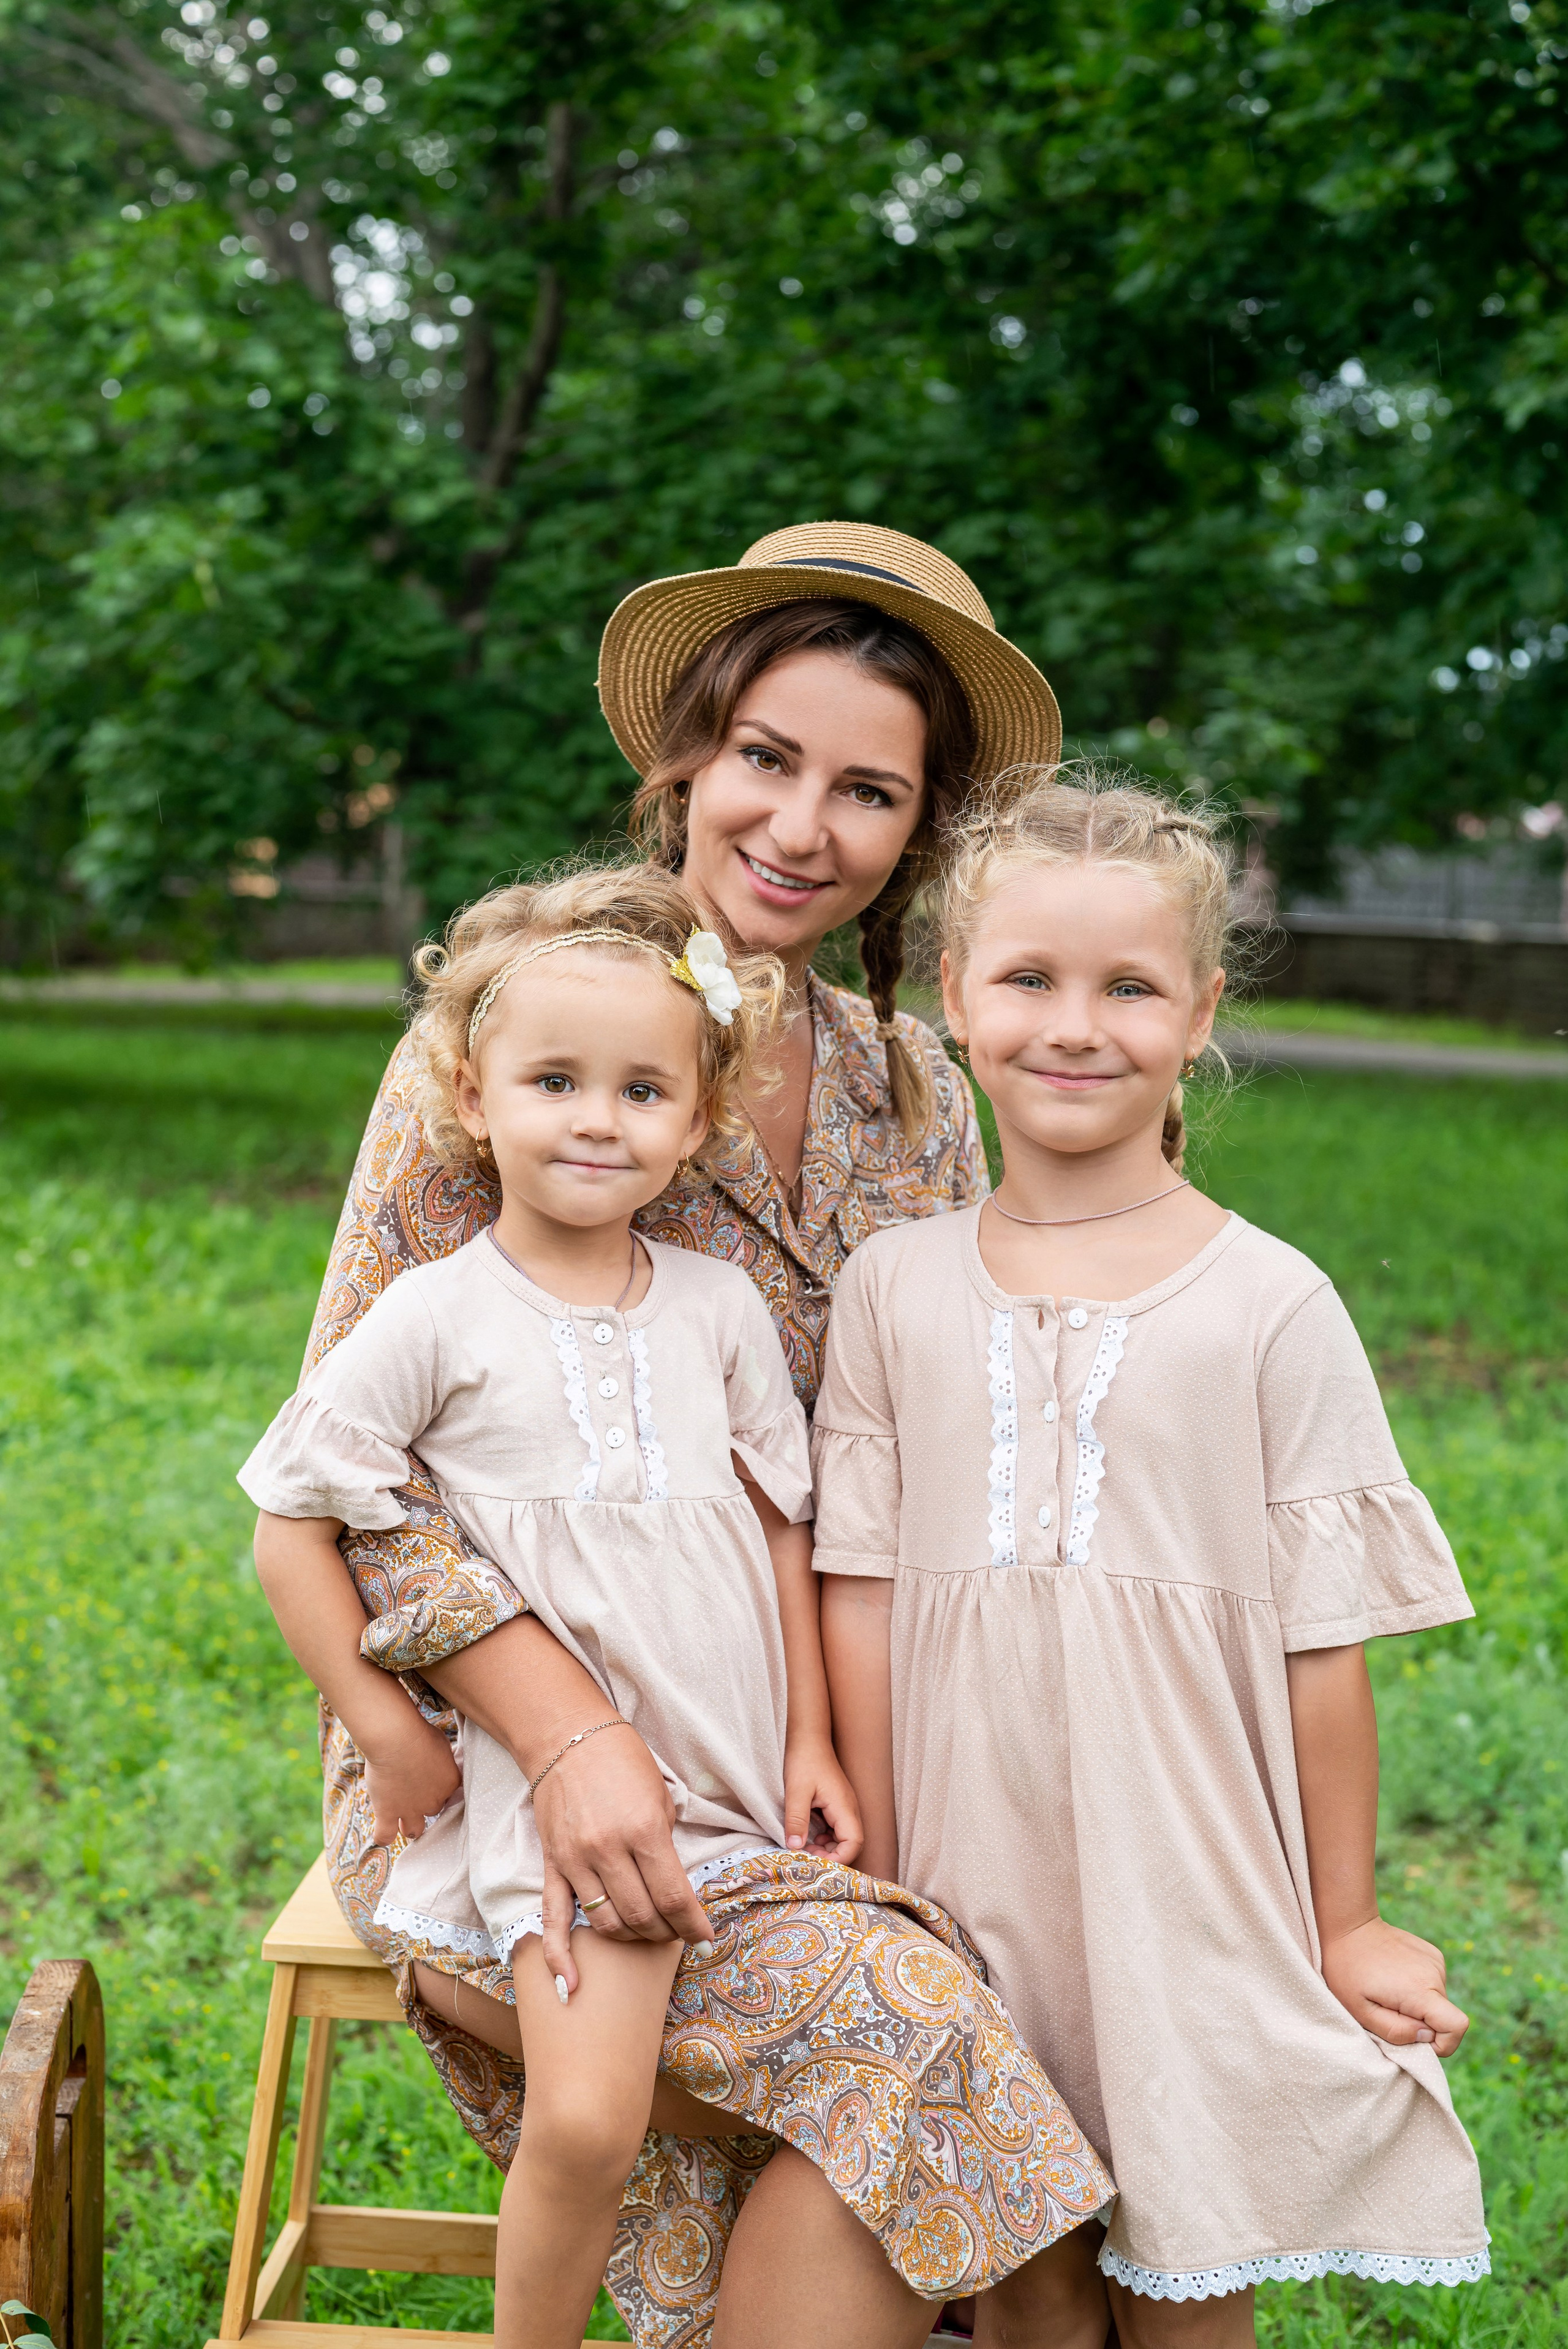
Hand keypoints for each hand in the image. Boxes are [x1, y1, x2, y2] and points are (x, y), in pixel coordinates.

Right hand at [363, 1720, 460, 1848]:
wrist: (396, 1739)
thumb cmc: (419, 1734)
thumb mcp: (441, 1742)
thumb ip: (442, 1757)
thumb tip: (439, 1759)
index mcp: (450, 1783)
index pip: (449, 1792)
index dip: (438, 1786)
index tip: (429, 1776)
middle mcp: (433, 1801)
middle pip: (433, 1810)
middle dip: (424, 1803)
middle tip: (412, 1790)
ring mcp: (410, 1810)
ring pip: (413, 1830)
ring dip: (409, 1826)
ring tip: (401, 1819)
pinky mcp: (388, 1813)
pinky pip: (385, 1836)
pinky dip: (383, 1836)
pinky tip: (383, 1831)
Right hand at [533, 1726, 713, 1995]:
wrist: (567, 1736)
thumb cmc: (623, 1760)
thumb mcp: (660, 1795)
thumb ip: (666, 1844)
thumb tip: (676, 1888)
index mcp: (644, 1830)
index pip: (674, 1897)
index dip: (694, 1924)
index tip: (705, 1935)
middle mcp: (609, 1850)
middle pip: (644, 1917)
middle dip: (668, 1933)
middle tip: (679, 1930)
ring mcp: (576, 1860)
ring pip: (608, 1924)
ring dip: (633, 1938)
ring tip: (648, 1932)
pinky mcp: (553, 1865)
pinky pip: (554, 1920)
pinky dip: (561, 1958)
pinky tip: (571, 1987)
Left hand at [783, 1738, 862, 1863]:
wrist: (807, 1738)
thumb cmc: (804, 1760)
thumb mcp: (796, 1791)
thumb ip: (796, 1820)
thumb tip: (794, 1848)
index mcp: (844, 1807)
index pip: (854, 1843)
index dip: (839, 1859)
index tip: (816, 1863)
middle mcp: (848, 1809)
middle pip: (849, 1844)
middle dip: (830, 1856)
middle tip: (805, 1858)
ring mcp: (842, 1807)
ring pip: (841, 1838)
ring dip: (825, 1848)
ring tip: (803, 1850)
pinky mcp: (834, 1806)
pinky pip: (833, 1829)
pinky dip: (822, 1838)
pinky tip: (805, 1837)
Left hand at [1322, 1916, 1468, 2055]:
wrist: (1348, 1927)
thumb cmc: (1347, 1972)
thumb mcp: (1361, 2012)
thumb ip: (1396, 2032)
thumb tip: (1426, 2036)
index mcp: (1419, 1990)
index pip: (1457, 2026)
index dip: (1443, 2044)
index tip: (1415, 2040)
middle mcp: (1434, 1973)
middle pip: (1445, 2017)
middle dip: (1421, 2025)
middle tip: (1388, 2010)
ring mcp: (1435, 1960)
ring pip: (1437, 2002)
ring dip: (1418, 2006)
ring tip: (1388, 1991)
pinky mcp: (1432, 1953)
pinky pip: (1433, 1984)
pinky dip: (1418, 1989)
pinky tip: (1395, 1977)